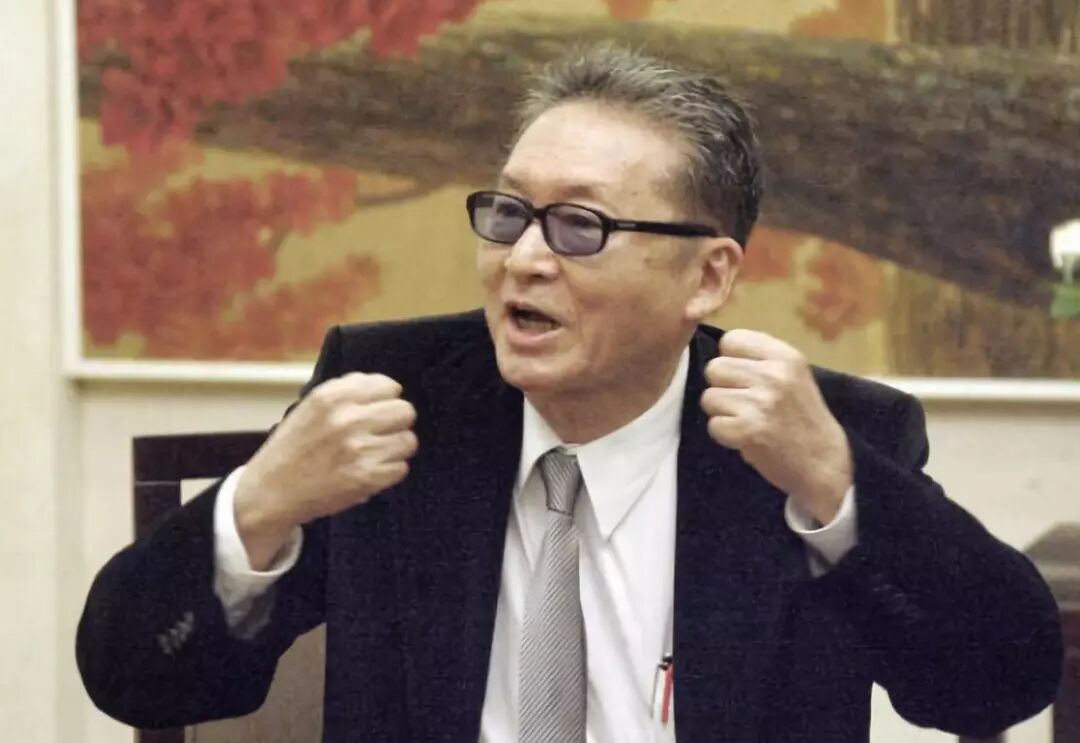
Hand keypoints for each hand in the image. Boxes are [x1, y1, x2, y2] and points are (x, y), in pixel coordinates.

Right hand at [234, 372, 417, 568]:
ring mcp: (359, 449)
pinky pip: (402, 468)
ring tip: (374, 454)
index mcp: (332, 397)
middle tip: (379, 434)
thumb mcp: (311, 406)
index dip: (386, 400)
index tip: (376, 411)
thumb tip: (388, 387)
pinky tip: (370, 471)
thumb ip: (347, 392)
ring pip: (408, 441)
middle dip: (395, 423)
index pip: (389, 386)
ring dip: (395, 449)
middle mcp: (347, 419)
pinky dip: (389, 472)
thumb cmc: (295, 447)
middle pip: (405, 411)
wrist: (272, 491)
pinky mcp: (366, 478)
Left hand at [701, 329, 851, 524]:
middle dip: (722, 388)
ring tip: (747, 421)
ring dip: (723, 413)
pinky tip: (746, 438)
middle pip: (714, 368)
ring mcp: (761, 402)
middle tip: (744, 404)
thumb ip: (761, 360)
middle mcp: (773, 374)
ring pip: (709, 397)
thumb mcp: (793, 376)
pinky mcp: (749, 429)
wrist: (824, 462)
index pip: (731, 339)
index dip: (730, 359)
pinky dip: (725, 436)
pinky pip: (714, 425)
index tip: (744, 377)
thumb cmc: (803, 418)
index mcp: (785, 356)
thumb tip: (721, 353)